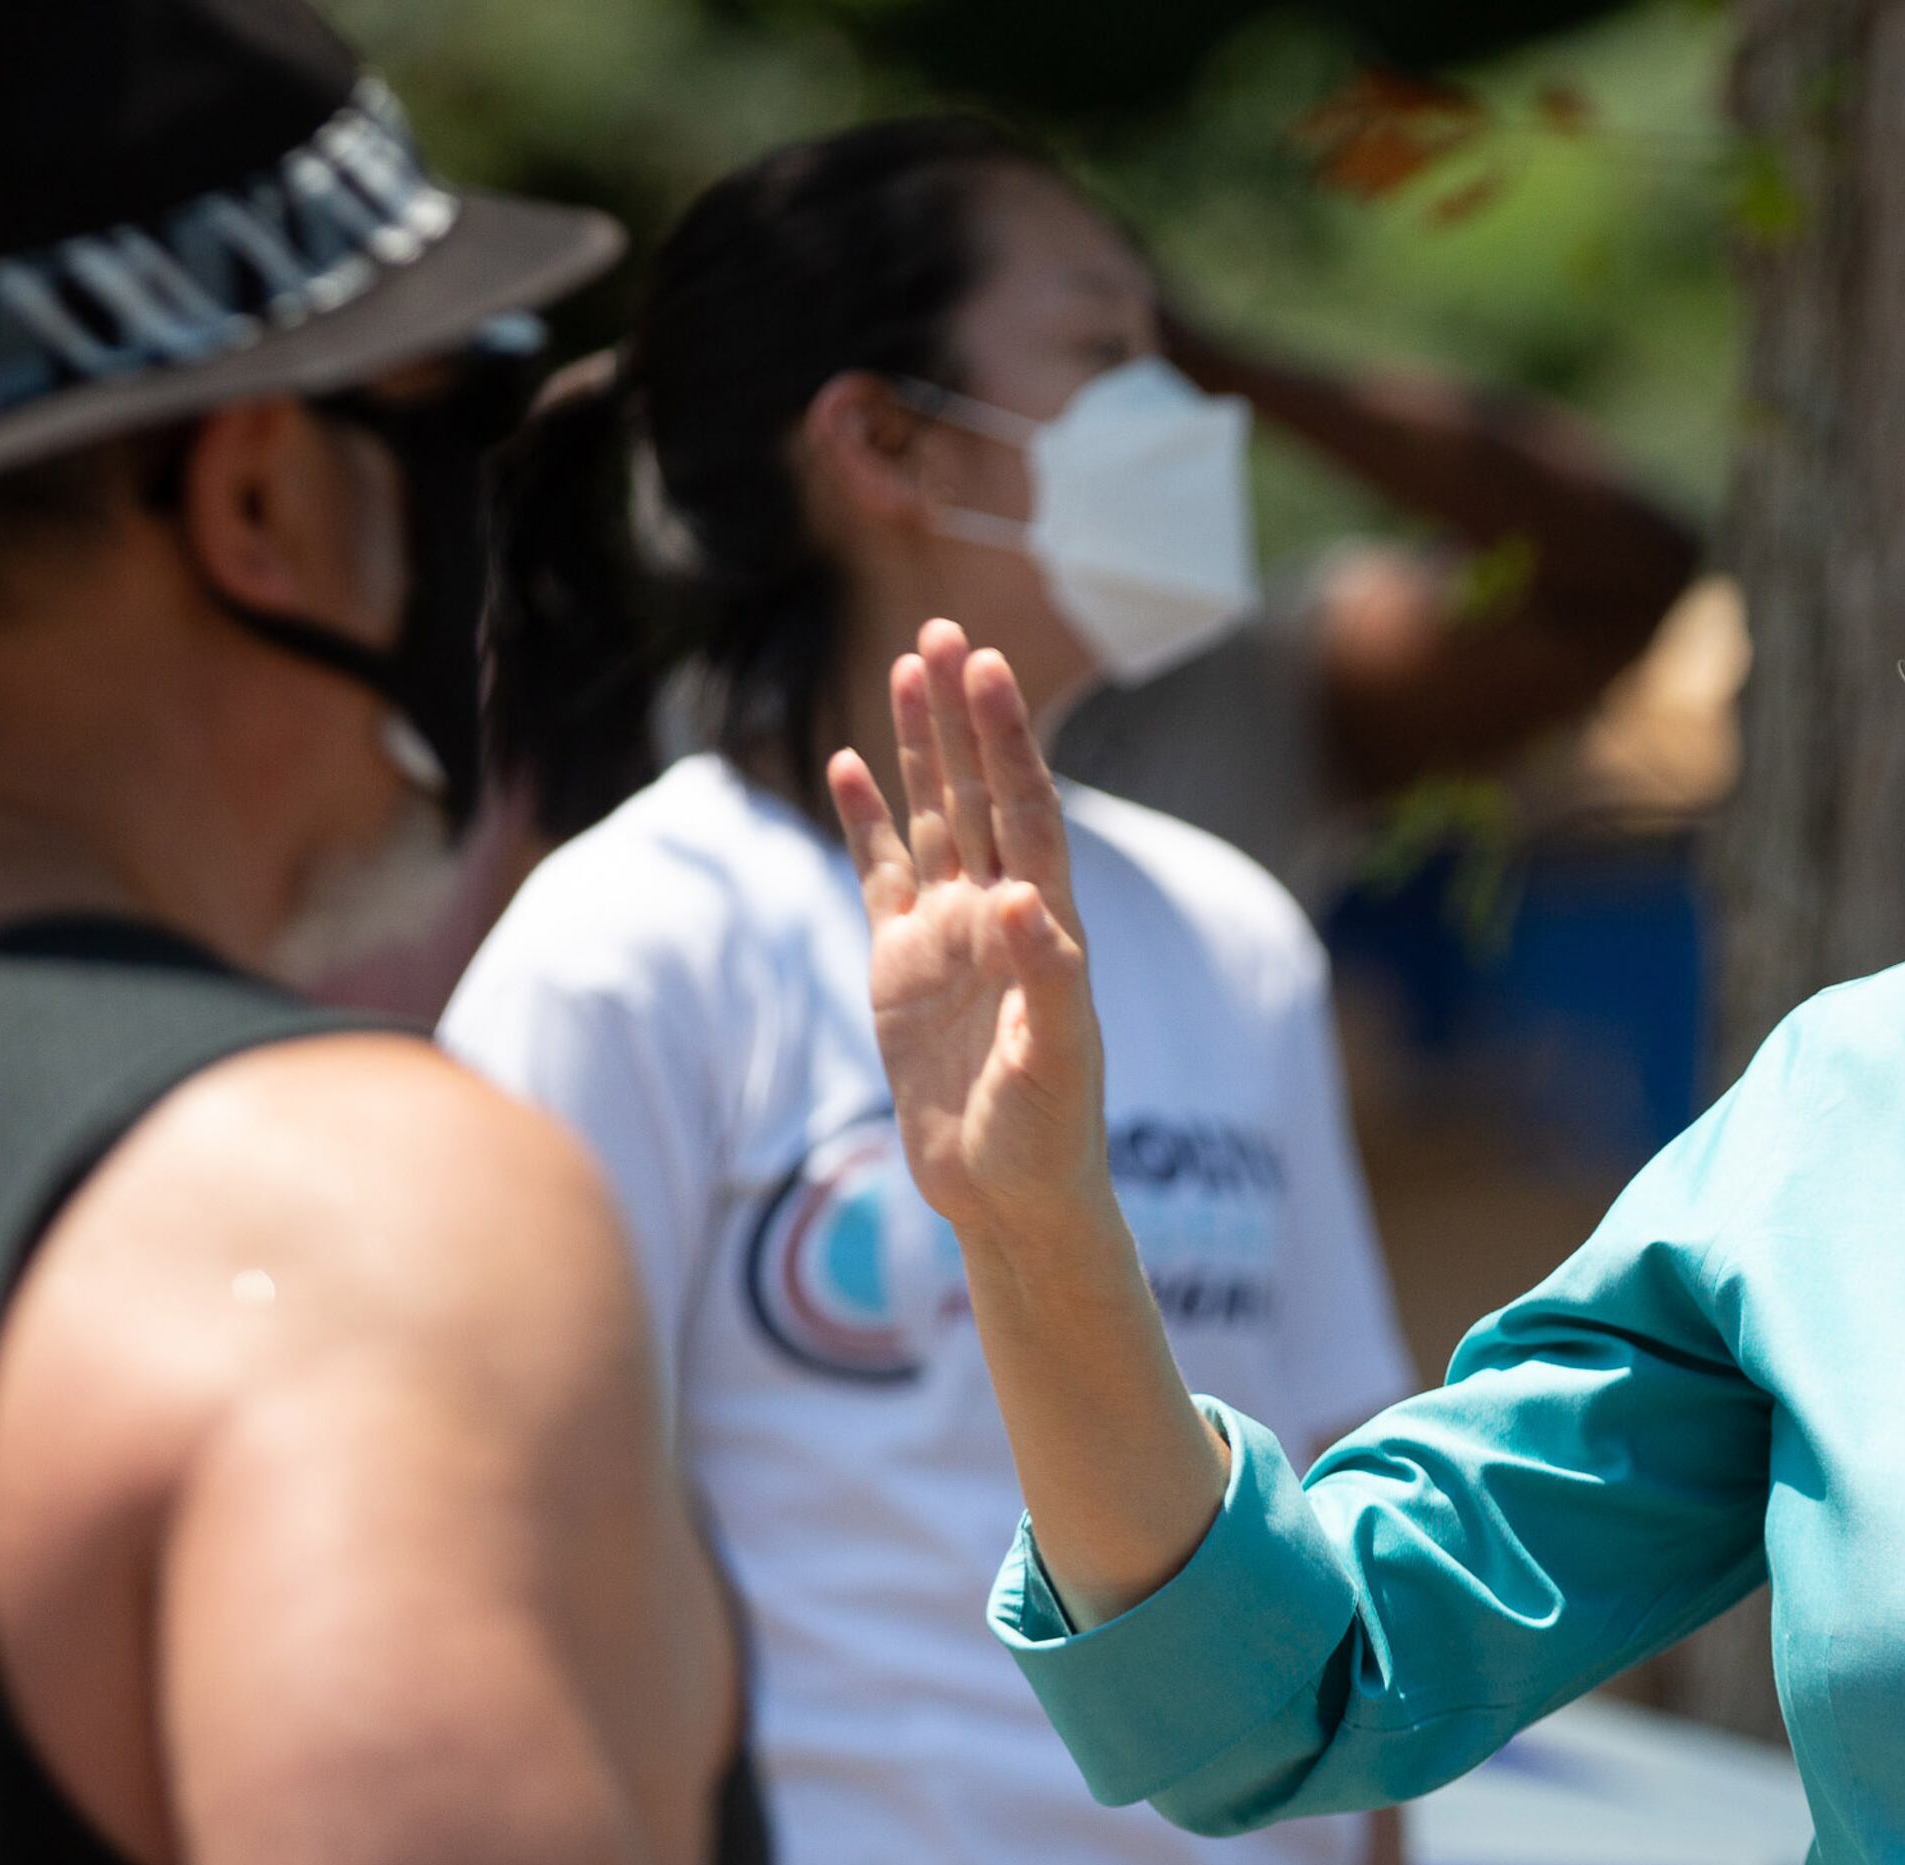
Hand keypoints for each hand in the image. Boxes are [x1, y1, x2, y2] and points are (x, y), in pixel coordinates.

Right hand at [824, 620, 1106, 1238]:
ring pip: (932, 819)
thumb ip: (1046, 978)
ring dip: (920, 747)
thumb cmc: (1047, 1134)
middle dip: (963, 715)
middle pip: (978, 794)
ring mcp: (948, 935)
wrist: (1009, 1194)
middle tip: (947, 630)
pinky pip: (880, 874)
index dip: (1007, 740)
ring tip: (909, 665)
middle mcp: (1000, 914)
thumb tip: (1020, 897)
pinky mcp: (902, 966)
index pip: (1026, 811)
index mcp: (1046, 926)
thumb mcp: (1054, 1060)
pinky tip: (849, 763)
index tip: (988, 668)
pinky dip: (866, 820)